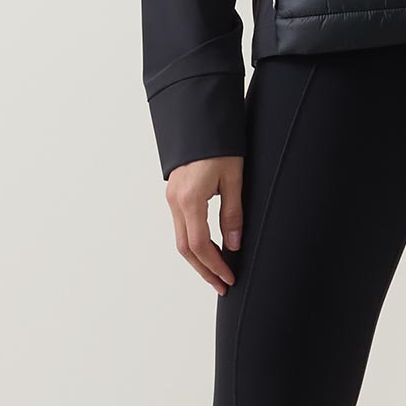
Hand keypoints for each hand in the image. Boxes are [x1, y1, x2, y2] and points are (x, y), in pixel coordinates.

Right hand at [166, 155, 244, 293]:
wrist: (200, 119)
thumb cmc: (220, 144)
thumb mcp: (234, 178)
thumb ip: (233, 213)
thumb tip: (233, 245)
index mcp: (190, 199)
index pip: (200, 245)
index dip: (215, 266)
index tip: (230, 278)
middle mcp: (175, 201)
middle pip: (186, 248)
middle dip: (205, 270)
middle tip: (223, 286)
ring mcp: (172, 198)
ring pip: (181, 239)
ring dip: (199, 259)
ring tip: (218, 273)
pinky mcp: (174, 194)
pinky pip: (182, 227)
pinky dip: (195, 244)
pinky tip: (210, 250)